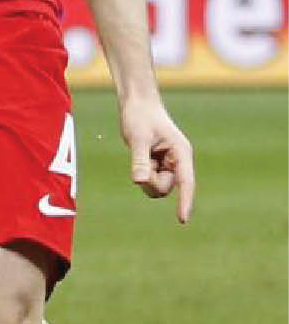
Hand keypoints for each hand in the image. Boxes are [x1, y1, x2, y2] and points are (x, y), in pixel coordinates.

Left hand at [120, 95, 194, 223]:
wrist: (136, 103)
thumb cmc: (140, 116)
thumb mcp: (138, 138)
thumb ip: (139, 160)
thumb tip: (139, 181)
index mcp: (181, 152)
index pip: (186, 182)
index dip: (185, 201)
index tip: (182, 219)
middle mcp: (178, 161)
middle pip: (165, 188)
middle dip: (150, 181)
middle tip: (140, 160)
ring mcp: (168, 164)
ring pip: (157, 187)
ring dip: (145, 178)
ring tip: (141, 155)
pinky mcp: (158, 165)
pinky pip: (149, 181)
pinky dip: (142, 174)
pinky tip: (140, 155)